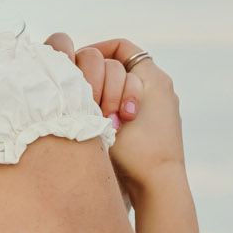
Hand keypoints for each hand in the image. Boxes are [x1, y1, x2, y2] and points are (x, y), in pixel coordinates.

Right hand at [46, 32, 182, 197]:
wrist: (158, 186)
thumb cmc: (133, 152)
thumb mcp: (104, 113)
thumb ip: (88, 87)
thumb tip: (69, 68)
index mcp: (154, 76)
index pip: (120, 47)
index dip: (96, 51)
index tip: (78, 68)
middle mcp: (162, 87)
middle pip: (120, 67)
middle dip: (100, 81)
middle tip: (91, 102)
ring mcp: (162, 106)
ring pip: (123, 87)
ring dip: (106, 98)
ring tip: (99, 119)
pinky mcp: (159, 126)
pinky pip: (129, 106)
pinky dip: (114, 111)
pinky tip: (102, 127)